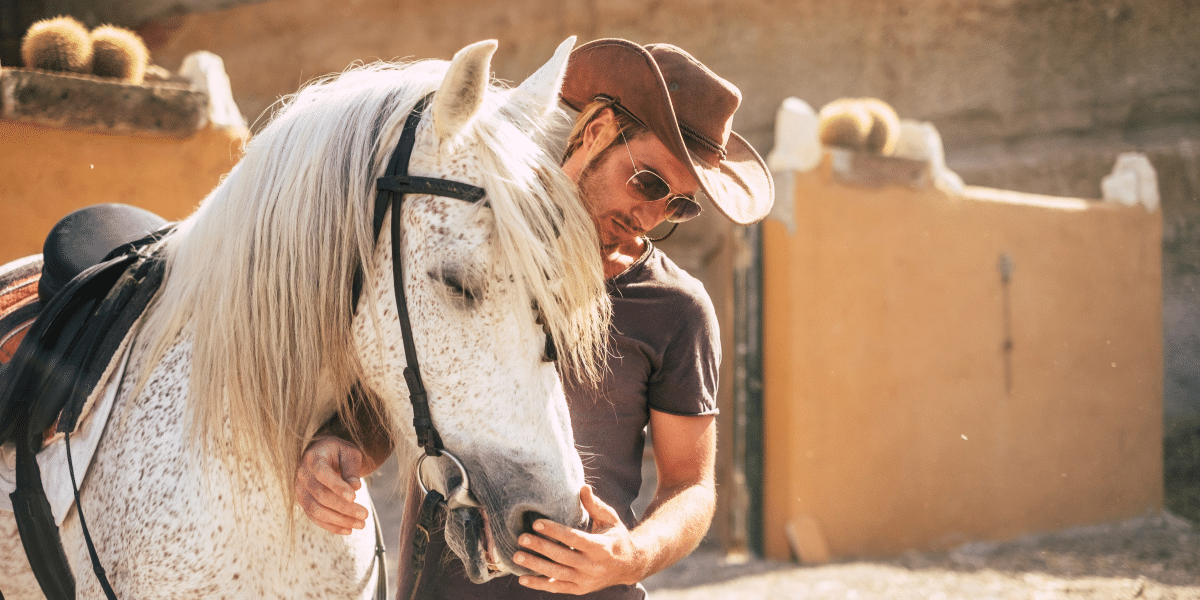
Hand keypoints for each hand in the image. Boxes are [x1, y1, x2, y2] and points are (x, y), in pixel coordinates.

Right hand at [295, 436, 369, 534]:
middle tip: (365, 514)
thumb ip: (351, 469)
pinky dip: (331, 526)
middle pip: (321, 496)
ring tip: (361, 524)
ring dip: (340, 520)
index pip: (323, 474)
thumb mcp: (349, 453)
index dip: (337, 487)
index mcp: (313, 458)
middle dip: (344, 508)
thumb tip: (355, 487)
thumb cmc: (339, 453)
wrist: (324, 455)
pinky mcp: (304, 503)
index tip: (354, 497)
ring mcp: (301, 491)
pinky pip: (315, 518)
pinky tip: (349, 530)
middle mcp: (302, 475)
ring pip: (317, 510)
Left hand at [513, 485, 643, 594]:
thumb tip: (582, 487)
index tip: (537, 523)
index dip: (555, 531)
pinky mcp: (580, 589)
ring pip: (556, 574)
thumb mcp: (610, 519)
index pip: (574, 539)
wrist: (630, 566)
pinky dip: (539, 585)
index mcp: (601, 547)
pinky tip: (522, 579)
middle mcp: (593, 566)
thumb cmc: (616, 537)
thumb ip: (595, 505)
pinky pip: (557, 588)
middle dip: (540, 547)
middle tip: (521, 538)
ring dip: (535, 566)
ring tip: (517, 556)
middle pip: (562, 557)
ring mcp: (586, 581)